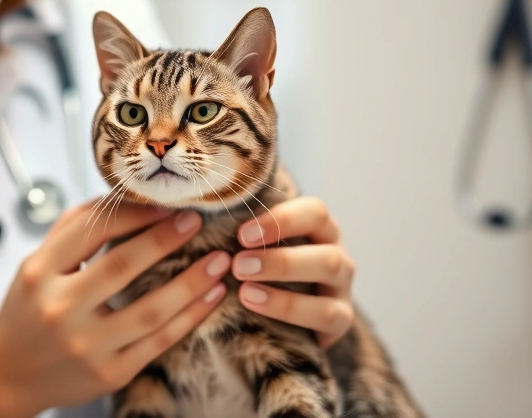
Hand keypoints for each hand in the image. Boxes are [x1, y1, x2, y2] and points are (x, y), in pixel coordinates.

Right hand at [0, 201, 229, 417]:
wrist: (9, 374)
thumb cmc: (27, 311)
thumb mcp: (36, 264)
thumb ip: (73, 228)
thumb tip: (123, 197)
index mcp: (39, 273)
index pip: (92, 230)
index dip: (134, 213)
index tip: (165, 202)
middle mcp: (59, 309)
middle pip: (123, 266)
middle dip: (167, 239)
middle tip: (197, 220)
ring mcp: (86, 345)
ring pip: (151, 309)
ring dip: (192, 282)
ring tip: (219, 261)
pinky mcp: (109, 373)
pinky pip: (160, 341)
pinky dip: (191, 317)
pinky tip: (210, 297)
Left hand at [231, 196, 355, 348]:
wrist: (275, 321)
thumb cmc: (258, 270)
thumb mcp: (253, 247)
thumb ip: (237, 229)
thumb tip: (189, 211)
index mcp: (318, 228)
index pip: (314, 212)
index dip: (281, 220)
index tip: (241, 234)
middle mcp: (335, 252)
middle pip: (325, 246)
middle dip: (280, 257)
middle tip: (238, 264)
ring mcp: (341, 287)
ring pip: (329, 272)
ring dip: (285, 277)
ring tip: (244, 290)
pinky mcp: (341, 319)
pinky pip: (327, 314)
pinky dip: (290, 310)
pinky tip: (256, 306)